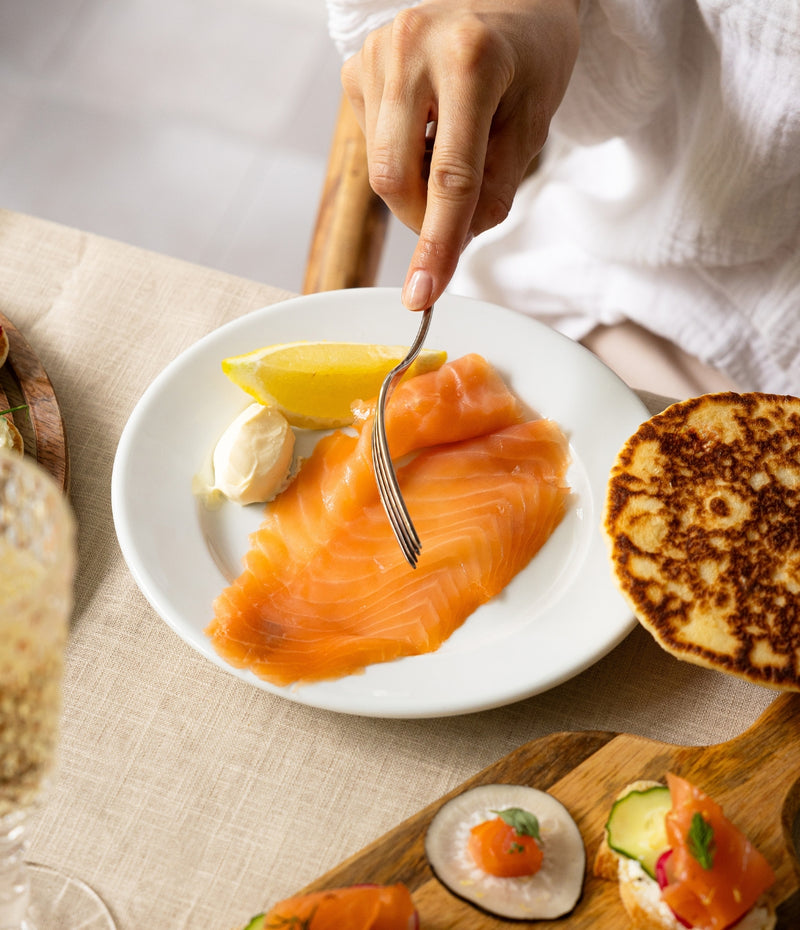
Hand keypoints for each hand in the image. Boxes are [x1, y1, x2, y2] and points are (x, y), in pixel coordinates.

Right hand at [341, 0, 579, 308]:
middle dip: (425, 218)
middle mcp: (410, 50)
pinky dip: (401, 158)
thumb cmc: (530, 55)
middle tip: (458, 213)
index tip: (424, 295)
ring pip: (379, 170)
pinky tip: (426, 126)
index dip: (439, 244)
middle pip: (396, 180)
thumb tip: (455, 245)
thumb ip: (499, 186)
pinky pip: (370, 146)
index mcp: (470, 60)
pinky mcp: (356, 67)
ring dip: (415, 185)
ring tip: (451, 144)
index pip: (450, 178)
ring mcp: (376, 56)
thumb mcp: (536, 119)